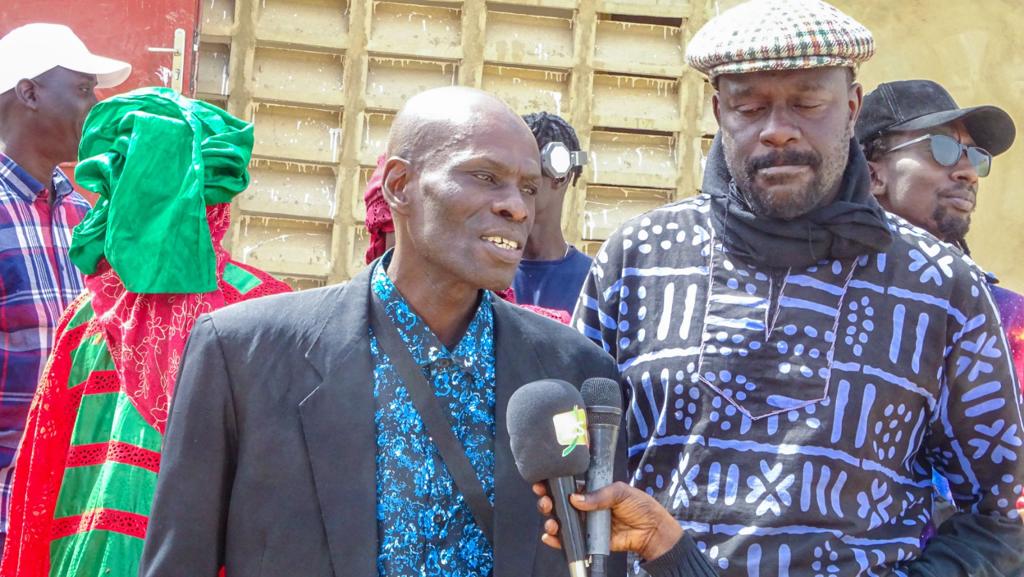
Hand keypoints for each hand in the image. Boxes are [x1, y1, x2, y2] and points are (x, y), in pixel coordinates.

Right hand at [533, 481, 682, 560]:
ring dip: (551, 520)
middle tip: (545, 500)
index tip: (542, 482)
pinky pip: (570, 540)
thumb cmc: (640, 506)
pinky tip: (550, 536)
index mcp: (591, 490)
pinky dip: (557, 540)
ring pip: (561, 522)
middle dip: (547, 501)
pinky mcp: (588, 540)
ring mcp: (586, 524)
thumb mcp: (620, 491)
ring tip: (552, 521)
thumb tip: (576, 498)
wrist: (653, 531)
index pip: (568, 486)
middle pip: (560, 504)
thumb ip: (598, 495)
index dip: (554, 484)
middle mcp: (585, 507)